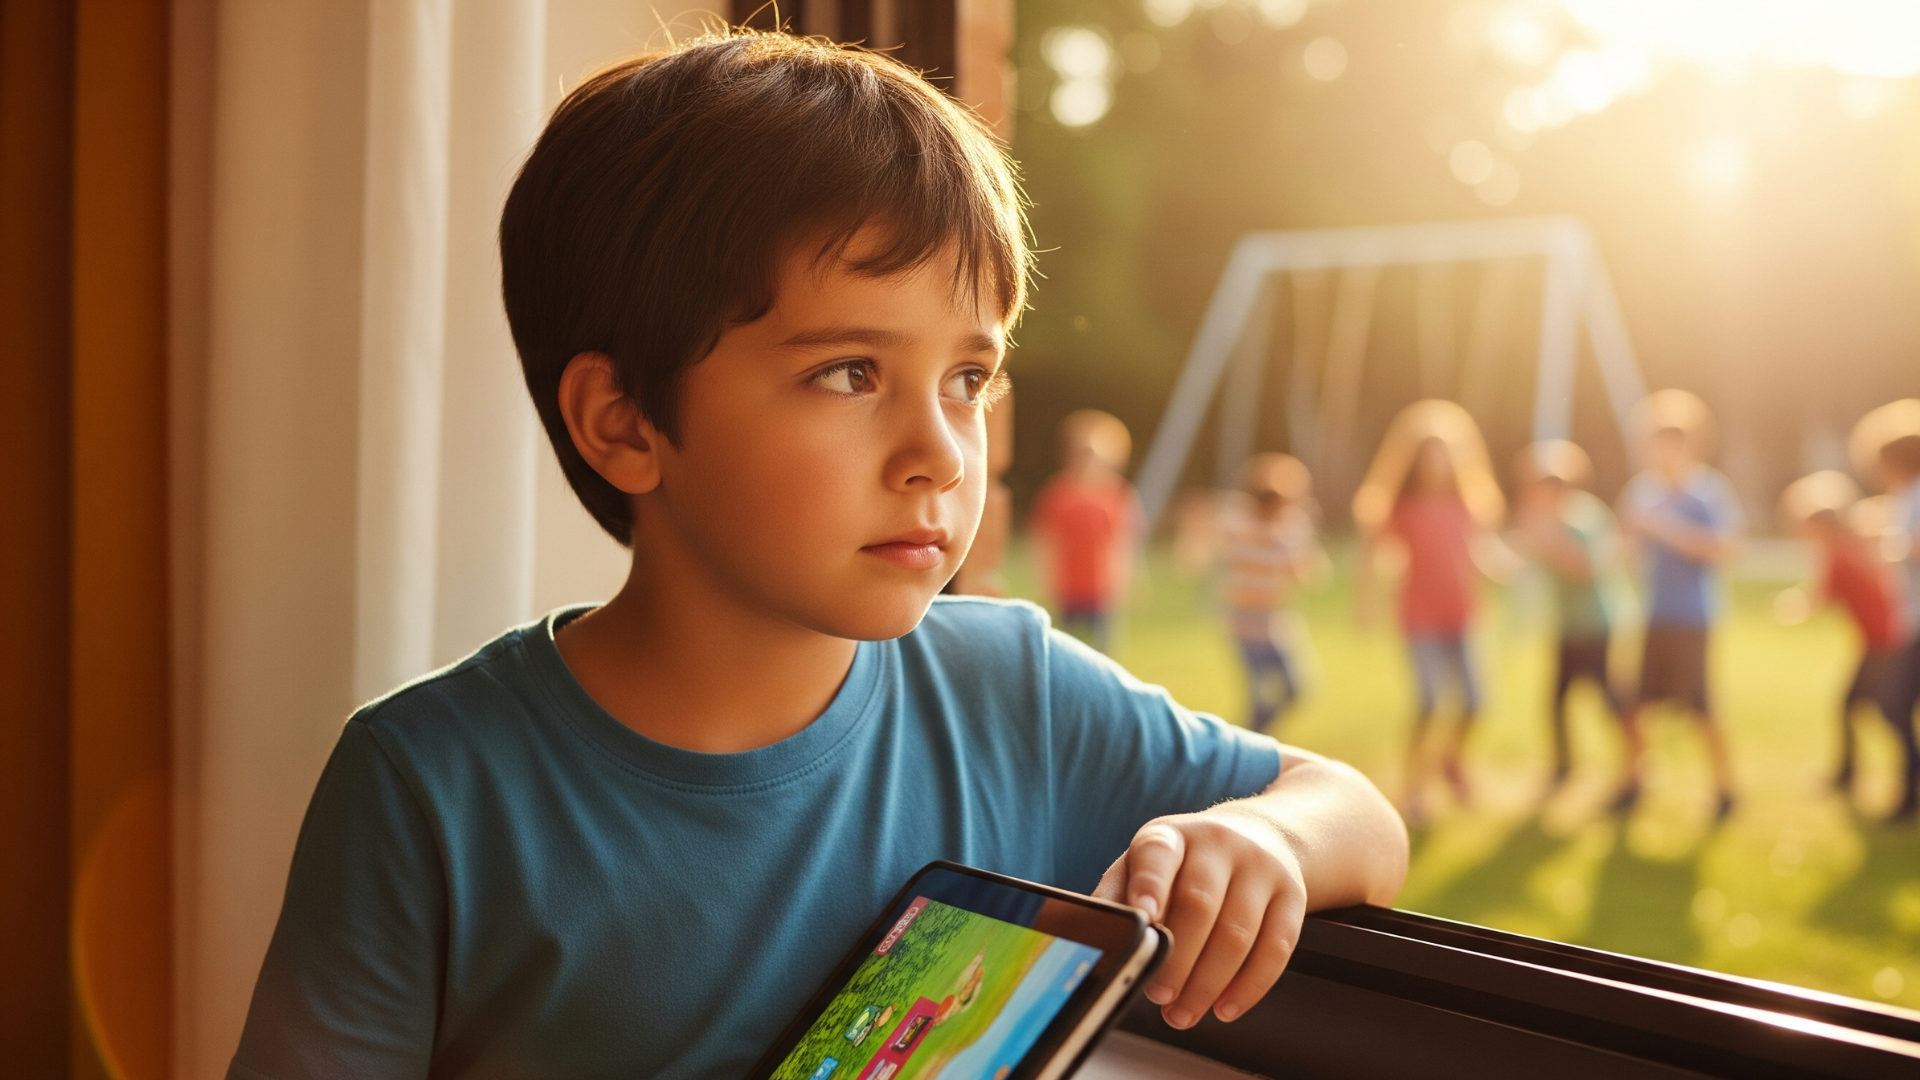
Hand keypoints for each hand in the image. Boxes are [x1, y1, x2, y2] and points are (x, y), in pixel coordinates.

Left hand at [1092, 806, 1306, 1028]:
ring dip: (1208, 983)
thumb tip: (1097, 936)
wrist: (1259, 835)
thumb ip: (1118, 895)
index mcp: (1171, 835)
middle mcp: (1217, 843)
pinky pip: (1277, 947)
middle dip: (1177, 959)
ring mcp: (1260, 866)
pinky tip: (1226, 1007)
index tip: (1143, 918)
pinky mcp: (1293, 894)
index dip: (1149, 886)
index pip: (1158, 856)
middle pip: (1199, 904)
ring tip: (1184, 1012)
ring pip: (1237, 933)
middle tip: (1159, 995)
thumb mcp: (1145, 864)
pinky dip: (1250, 986)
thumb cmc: (1186, 864)